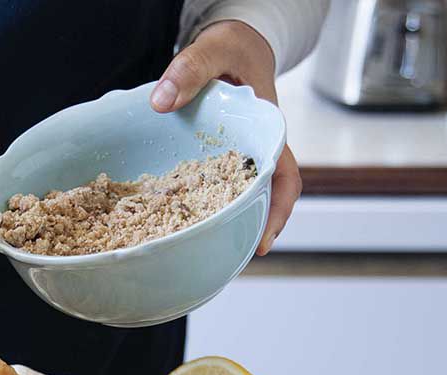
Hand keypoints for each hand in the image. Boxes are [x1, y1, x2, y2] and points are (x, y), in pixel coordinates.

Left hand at [150, 21, 300, 255]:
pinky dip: (193, 202)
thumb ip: (190, 69)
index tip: (263, 242)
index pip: (285, 179)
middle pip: (260, 200)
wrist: (230, 44)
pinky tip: (169, 217)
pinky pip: (205, 184)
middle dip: (246, 230)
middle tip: (224, 258)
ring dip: (220, 222)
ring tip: (196, 249)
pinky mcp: (213, 158)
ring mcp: (234, 157)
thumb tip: (161, 102)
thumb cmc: (232, 47)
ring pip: (232, 197)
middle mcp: (254, 151)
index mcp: (267, 131)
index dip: (277, 213)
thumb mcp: (215, 48)